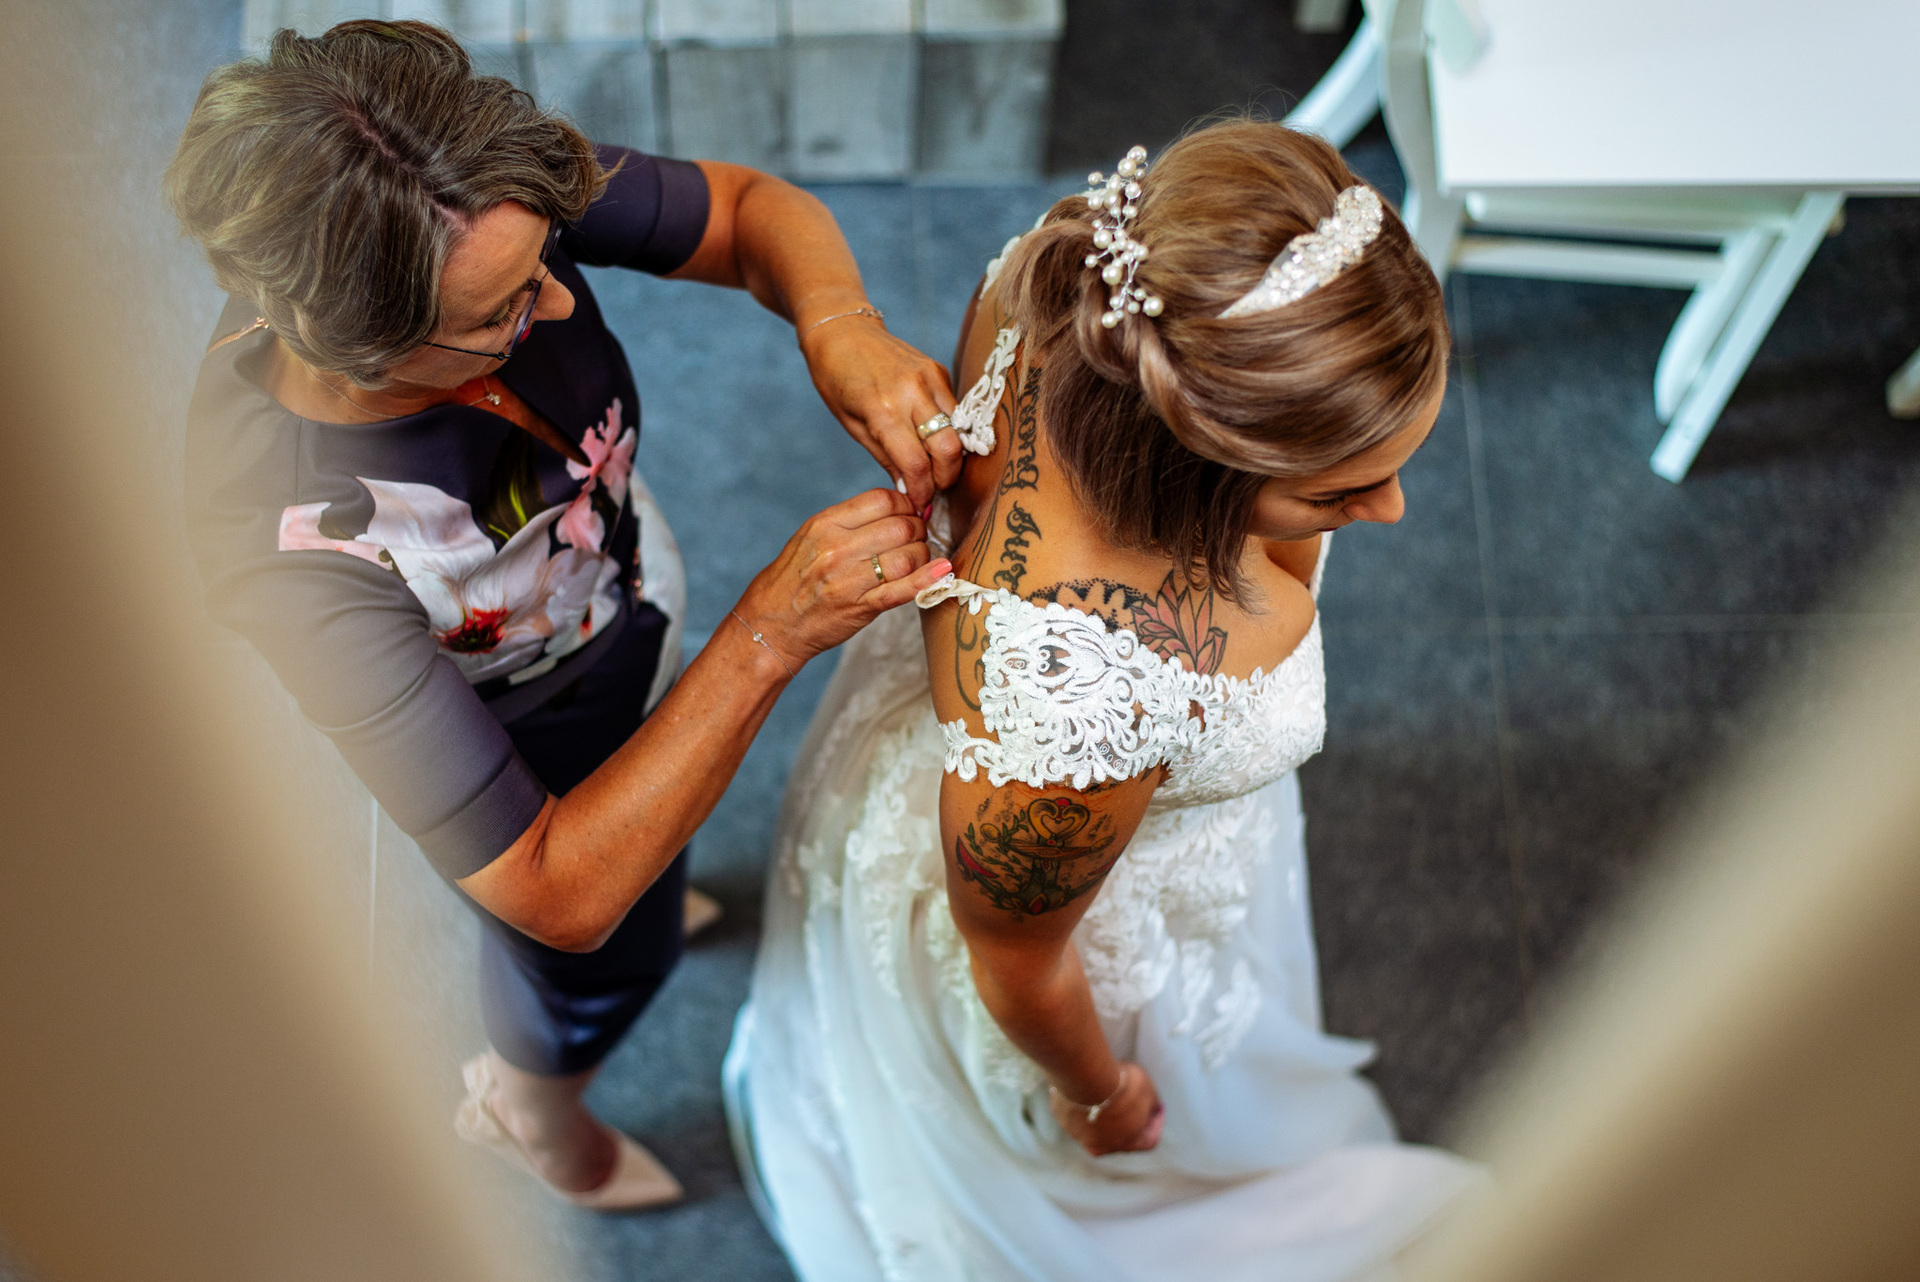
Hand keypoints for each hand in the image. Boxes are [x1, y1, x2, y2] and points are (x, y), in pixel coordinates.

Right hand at [733, 487, 952, 670]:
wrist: (771, 623)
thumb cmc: (795, 578)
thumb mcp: (812, 536)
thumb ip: (851, 520)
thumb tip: (898, 505)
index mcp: (826, 524)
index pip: (883, 500)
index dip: (905, 504)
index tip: (908, 514)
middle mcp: (837, 549)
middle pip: (900, 526)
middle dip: (917, 530)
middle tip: (916, 538)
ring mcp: (849, 580)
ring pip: (907, 556)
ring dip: (923, 555)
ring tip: (918, 559)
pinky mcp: (860, 608)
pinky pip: (902, 590)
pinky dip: (927, 580)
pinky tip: (942, 571)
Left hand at [799, 316, 963, 509]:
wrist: (843, 332)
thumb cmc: (838, 381)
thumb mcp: (853, 427)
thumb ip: (887, 459)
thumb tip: (911, 490)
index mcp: (882, 410)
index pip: (916, 465)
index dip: (923, 492)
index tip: (921, 506)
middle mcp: (911, 392)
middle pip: (949, 449)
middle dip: (945, 478)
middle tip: (933, 488)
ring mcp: (929, 377)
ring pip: (958, 431)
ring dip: (950, 457)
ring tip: (934, 468)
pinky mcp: (939, 370)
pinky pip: (954, 410)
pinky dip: (948, 430)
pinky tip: (931, 438)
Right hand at [1049, 1062, 1164, 1156]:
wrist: (1086, 1078)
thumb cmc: (1123, 1087)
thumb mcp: (1149, 1091)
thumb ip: (1152, 1103)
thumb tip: (1154, 1107)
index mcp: (1130, 1143)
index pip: (1148, 1140)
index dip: (1155, 1124)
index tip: (1157, 1109)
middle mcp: (1105, 1146)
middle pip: (1120, 1135)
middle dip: (1127, 1118)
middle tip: (1129, 1099)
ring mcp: (1080, 1135)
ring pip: (1095, 1126)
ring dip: (1103, 1112)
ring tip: (1106, 1091)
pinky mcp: (1063, 1120)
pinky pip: (1076, 1114)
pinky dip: (1083, 1104)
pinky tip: (1087, 1088)